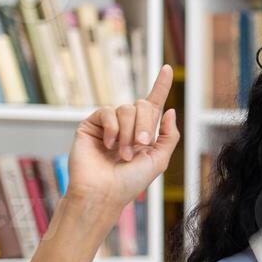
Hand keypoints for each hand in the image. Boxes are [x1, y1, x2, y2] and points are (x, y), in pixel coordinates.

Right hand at [67, 66, 178, 213]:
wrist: (104, 193)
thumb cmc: (130, 181)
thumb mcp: (159, 159)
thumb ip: (168, 136)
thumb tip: (170, 110)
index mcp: (144, 132)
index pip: (153, 104)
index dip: (160, 85)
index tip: (167, 68)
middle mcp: (127, 125)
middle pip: (143, 105)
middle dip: (146, 125)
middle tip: (141, 146)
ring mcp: (108, 124)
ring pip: (126, 109)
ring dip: (129, 132)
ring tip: (123, 154)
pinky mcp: (91, 125)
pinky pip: (108, 112)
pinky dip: (113, 128)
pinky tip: (110, 145)